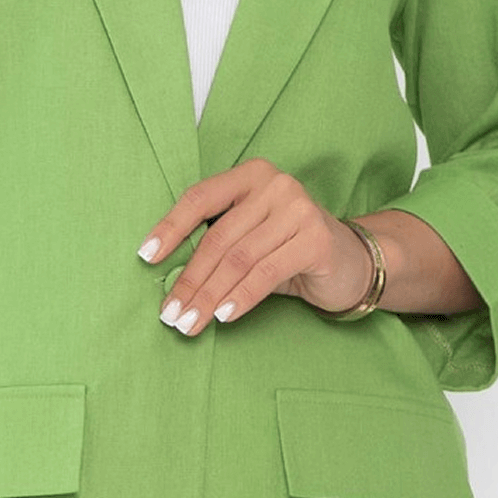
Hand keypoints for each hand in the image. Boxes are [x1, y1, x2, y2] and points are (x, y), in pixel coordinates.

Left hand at [137, 158, 373, 334]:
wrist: (351, 262)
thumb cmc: (289, 250)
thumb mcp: (250, 238)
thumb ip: (218, 245)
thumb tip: (169, 279)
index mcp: (251, 175)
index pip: (201, 198)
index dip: (170, 227)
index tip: (146, 257)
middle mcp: (275, 184)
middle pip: (218, 236)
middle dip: (190, 279)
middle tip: (170, 312)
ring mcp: (299, 209)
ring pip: (239, 259)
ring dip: (209, 296)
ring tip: (190, 323)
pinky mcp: (316, 239)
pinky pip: (266, 273)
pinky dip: (240, 298)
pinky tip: (223, 317)